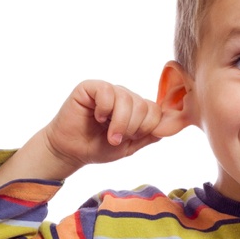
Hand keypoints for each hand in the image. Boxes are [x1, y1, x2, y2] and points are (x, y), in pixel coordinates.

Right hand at [0, 80, 174, 186]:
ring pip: (128, 99)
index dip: (147, 127)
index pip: (156, 111)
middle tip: (117, 138)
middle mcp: (124, 96)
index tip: (131, 139)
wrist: (70, 151)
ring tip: (109, 134)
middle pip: (144, 105)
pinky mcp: (90, 87)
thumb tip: (169, 126)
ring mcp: (108, 90)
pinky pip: (107, 92)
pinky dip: (105, 109)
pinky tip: (97, 117)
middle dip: (133, 127)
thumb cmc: (98, 148)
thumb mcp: (130, 146)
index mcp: (136, 109)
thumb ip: (148, 136)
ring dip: (120, 122)